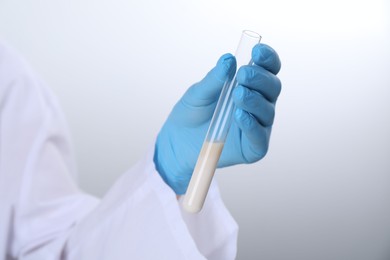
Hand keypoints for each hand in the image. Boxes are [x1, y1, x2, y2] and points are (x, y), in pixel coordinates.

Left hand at [154, 43, 281, 194]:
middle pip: (273, 87)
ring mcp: (257, 126)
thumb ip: (215, 78)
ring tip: (237, 94)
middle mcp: (258, 105)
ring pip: (268, 111)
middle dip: (260, 78)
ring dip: (255, 100)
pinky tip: (240, 115)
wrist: (177, 142)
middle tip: (243, 75)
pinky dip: (252, 125)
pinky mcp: (252, 148)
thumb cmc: (191, 114)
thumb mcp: (198, 93)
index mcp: (249, 86)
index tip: (257, 50)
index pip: (268, 69)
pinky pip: (259, 137)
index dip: (268, 58)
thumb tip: (229, 59)